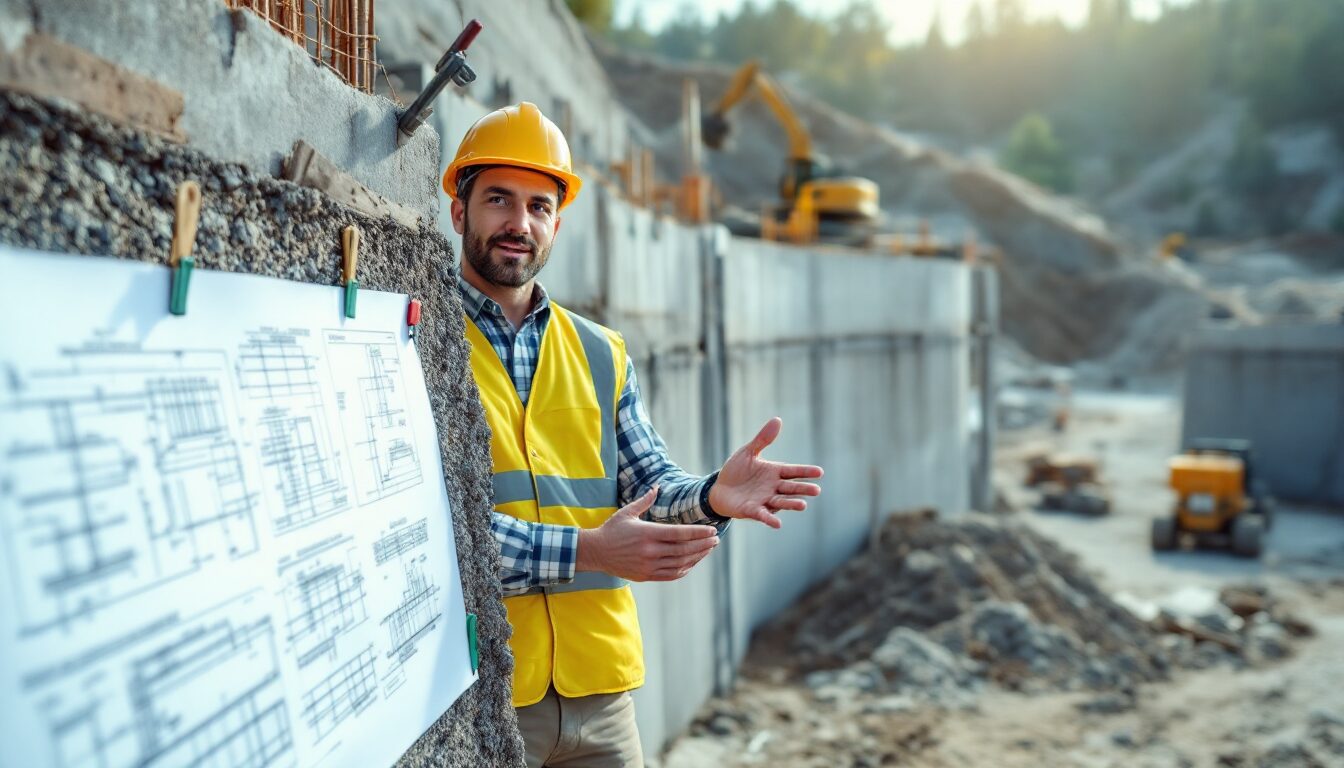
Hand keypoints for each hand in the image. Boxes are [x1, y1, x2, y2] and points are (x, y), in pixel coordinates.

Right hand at [577, 487, 719, 581]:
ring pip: (680, 563)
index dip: (698, 533)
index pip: (679, 534)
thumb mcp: (627, 512)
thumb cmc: (612, 530)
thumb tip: (657, 486)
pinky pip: (671, 574)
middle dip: (703, 545)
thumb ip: (645, 500)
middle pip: (684, 549)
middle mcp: (650, 551)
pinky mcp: (646, 575)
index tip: (712, 531)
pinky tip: (692, 562)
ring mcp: (648, 565)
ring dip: (697, 556)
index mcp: (647, 533)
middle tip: (716, 540)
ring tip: (708, 550)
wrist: (596, 552)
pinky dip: (684, 569)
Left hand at [708, 417, 822, 528]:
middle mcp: (773, 487)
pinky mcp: (752, 510)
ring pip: (781, 502)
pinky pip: (763, 515)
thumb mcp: (748, 452)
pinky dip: (770, 519)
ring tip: (803, 505)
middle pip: (791, 488)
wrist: (719, 489)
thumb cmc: (736, 471)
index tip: (820, 472)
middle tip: (816, 490)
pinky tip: (778, 524)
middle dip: (803, 489)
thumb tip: (777, 419)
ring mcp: (764, 500)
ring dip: (791, 504)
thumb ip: (763, 439)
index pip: (793, 471)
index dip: (806, 472)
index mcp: (774, 472)